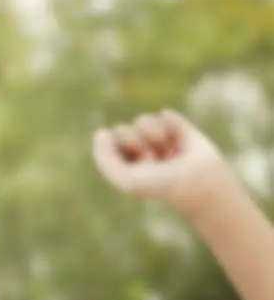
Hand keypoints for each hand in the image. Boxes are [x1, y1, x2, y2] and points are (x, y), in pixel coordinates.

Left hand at [92, 109, 240, 216]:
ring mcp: (159, 137)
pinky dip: (171, 127)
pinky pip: (165, 114)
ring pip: (142, 119)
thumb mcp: (123, 177)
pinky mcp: (180, 127)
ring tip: (166, 152)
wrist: (197, 183)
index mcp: (123, 161)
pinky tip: (180, 143)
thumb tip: (102, 131)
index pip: (108, 141)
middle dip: (135, 142)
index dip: (119, 151)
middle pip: (122, 128)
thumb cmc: (159, 185)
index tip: (134, 166)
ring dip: (153, 135)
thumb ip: (103, 157)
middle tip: (151, 160)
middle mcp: (139, 148)